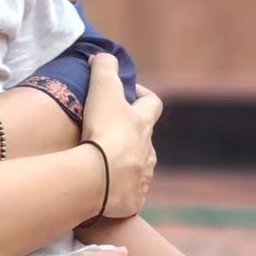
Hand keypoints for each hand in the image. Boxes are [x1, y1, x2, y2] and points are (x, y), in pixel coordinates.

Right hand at [81, 54, 161, 217]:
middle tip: (108, 131)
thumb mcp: (103, 89)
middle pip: (146, 139)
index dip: (143, 95)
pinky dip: (118, 189)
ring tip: (104, 163)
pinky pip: (128, 193)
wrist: (102, 178)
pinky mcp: (132, 200)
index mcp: (143, 124)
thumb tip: (102, 55)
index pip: (153, 104)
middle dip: (131, 134)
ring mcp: (143, 177)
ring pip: (139, 167)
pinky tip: (102, 189)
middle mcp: (148, 151)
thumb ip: (104, 68)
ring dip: (126, 163)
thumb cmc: (104, 131)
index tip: (130, 93)